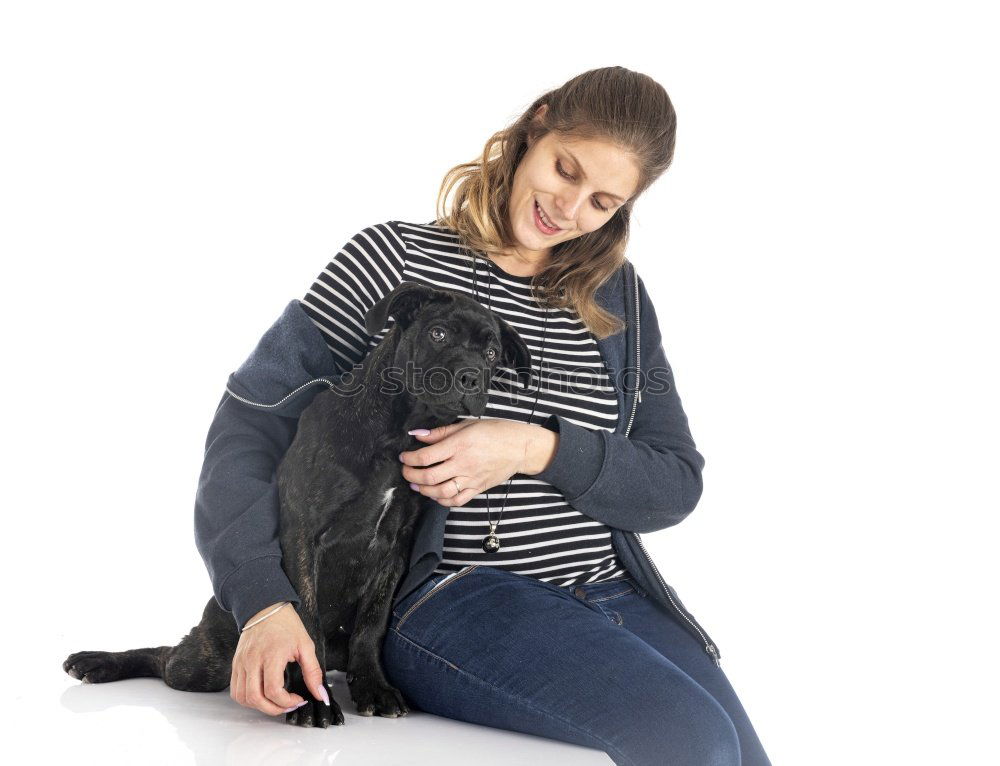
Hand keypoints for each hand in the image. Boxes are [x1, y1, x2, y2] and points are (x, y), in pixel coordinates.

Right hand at [230, 602, 327, 715]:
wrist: (265, 607)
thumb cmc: (286, 625)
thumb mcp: (306, 645)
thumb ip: (313, 672)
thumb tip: (320, 694)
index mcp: (272, 655)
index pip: (273, 690)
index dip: (287, 702)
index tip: (299, 699)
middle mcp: (253, 660)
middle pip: (255, 698)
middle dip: (274, 709)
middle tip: (288, 705)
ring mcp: (241, 663)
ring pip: (243, 697)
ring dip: (260, 706)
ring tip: (275, 702)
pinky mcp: (236, 664)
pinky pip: (236, 690)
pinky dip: (247, 699)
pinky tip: (262, 695)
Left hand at [399, 419, 557, 506]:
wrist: (520, 447)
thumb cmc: (495, 432)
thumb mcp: (467, 425)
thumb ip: (440, 432)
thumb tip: (417, 434)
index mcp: (459, 445)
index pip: (426, 456)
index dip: (410, 458)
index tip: (404, 456)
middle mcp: (464, 464)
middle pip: (429, 476)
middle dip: (411, 475)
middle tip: (406, 471)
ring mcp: (471, 479)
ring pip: (441, 492)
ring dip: (424, 490)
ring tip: (416, 485)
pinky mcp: (478, 489)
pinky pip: (456, 501)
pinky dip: (442, 501)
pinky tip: (435, 495)